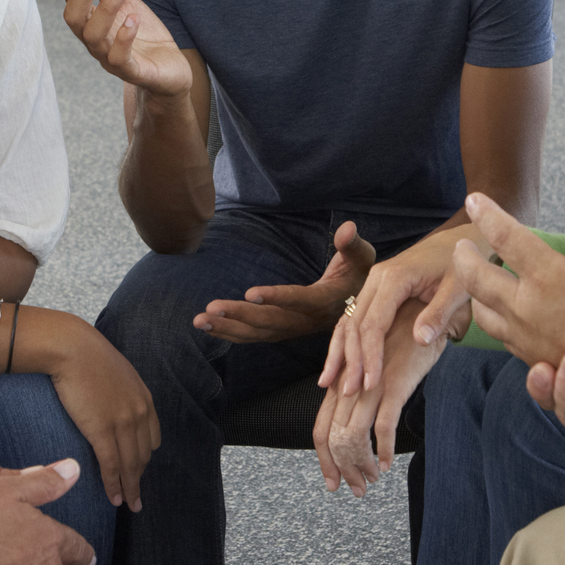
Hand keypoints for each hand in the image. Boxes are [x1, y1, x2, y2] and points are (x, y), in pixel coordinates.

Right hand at [37, 310, 160, 510]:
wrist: (72, 348)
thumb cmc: (87, 358)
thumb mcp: (117, 374)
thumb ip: (122, 393)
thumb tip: (114, 404)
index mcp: (144, 399)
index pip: (152, 439)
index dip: (145, 458)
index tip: (139, 471)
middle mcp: (139, 413)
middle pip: (143, 455)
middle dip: (140, 478)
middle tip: (136, 497)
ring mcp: (122, 422)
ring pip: (130, 465)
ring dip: (129, 488)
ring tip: (128, 504)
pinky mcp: (102, 430)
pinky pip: (111, 464)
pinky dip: (114, 484)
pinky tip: (114, 497)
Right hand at [61, 0, 189, 98]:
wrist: (170, 68)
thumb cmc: (143, 35)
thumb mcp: (125, 2)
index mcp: (90, 23)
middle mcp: (94, 42)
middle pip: (73, 18)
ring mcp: (110, 59)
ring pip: (95, 37)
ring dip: (106, 8)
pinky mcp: (132, 72)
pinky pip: (120, 59)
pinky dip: (124, 38)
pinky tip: (133, 18)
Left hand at [197, 220, 375, 342]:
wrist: (363, 308)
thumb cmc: (360, 276)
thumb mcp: (364, 258)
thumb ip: (353, 245)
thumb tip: (346, 229)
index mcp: (327, 301)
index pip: (301, 300)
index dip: (278, 297)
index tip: (251, 292)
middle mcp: (308, 321)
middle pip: (271, 322)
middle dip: (240, 316)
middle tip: (210, 309)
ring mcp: (293, 329)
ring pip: (258, 333)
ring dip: (228, 328)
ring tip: (200, 320)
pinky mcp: (282, 331)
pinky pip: (254, 336)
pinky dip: (230, 333)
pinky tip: (208, 327)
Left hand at [311, 298, 443, 493]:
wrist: (426, 310)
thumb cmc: (402, 341)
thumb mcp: (376, 371)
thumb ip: (362, 397)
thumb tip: (356, 432)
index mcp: (341, 382)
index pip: (320, 430)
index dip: (324, 460)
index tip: (334, 482)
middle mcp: (350, 384)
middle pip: (332, 439)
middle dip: (343, 470)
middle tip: (358, 489)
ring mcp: (370, 384)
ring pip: (354, 437)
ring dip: (361, 465)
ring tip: (372, 480)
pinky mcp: (394, 384)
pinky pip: (383, 426)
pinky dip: (382, 449)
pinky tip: (387, 463)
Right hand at [320, 227, 474, 398]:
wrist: (454, 244)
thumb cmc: (458, 267)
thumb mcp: (457, 289)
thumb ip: (439, 314)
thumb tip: (420, 340)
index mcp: (394, 278)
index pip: (373, 324)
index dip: (370, 356)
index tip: (371, 384)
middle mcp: (376, 279)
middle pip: (354, 325)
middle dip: (351, 360)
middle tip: (350, 392)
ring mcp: (372, 284)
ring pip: (347, 322)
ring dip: (340, 354)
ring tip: (331, 385)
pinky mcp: (374, 292)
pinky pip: (353, 319)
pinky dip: (343, 343)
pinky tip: (336, 366)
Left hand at [452, 193, 564, 374]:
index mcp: (548, 277)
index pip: (505, 236)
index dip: (487, 213)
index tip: (474, 199)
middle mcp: (527, 307)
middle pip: (475, 276)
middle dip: (463, 256)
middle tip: (461, 245)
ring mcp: (525, 336)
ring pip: (480, 310)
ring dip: (472, 290)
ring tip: (476, 277)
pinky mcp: (531, 357)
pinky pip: (499, 334)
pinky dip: (492, 316)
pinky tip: (501, 311)